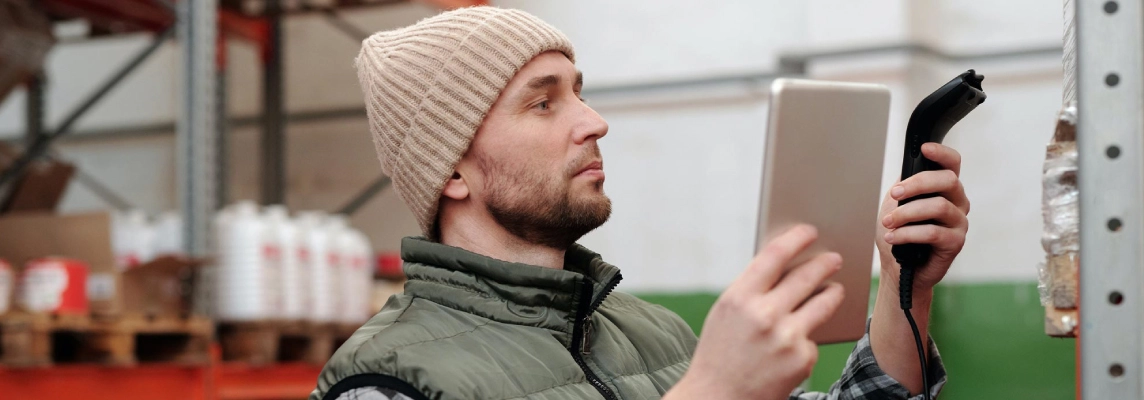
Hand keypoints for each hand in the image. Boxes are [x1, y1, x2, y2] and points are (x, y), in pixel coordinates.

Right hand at [669, 225, 844, 399]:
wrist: (717, 398)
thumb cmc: (720, 352)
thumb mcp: (727, 314)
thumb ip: (753, 289)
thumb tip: (789, 265)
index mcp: (738, 298)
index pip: (774, 255)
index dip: (796, 238)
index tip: (809, 230)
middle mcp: (764, 315)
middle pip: (806, 276)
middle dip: (825, 263)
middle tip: (835, 258)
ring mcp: (786, 338)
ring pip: (823, 303)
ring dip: (833, 292)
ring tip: (836, 289)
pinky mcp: (802, 359)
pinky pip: (813, 338)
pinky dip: (807, 338)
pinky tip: (797, 343)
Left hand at [876, 143, 969, 290]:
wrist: (898, 267)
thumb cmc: (900, 233)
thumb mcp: (897, 203)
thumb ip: (905, 185)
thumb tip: (905, 174)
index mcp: (945, 188)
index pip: (953, 163)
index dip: (942, 153)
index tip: (924, 149)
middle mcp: (957, 202)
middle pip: (947, 180)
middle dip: (917, 184)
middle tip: (894, 194)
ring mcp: (959, 222)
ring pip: (938, 206)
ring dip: (907, 213)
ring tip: (887, 222)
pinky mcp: (956, 243)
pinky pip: (933, 232)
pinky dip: (908, 233)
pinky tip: (893, 237)